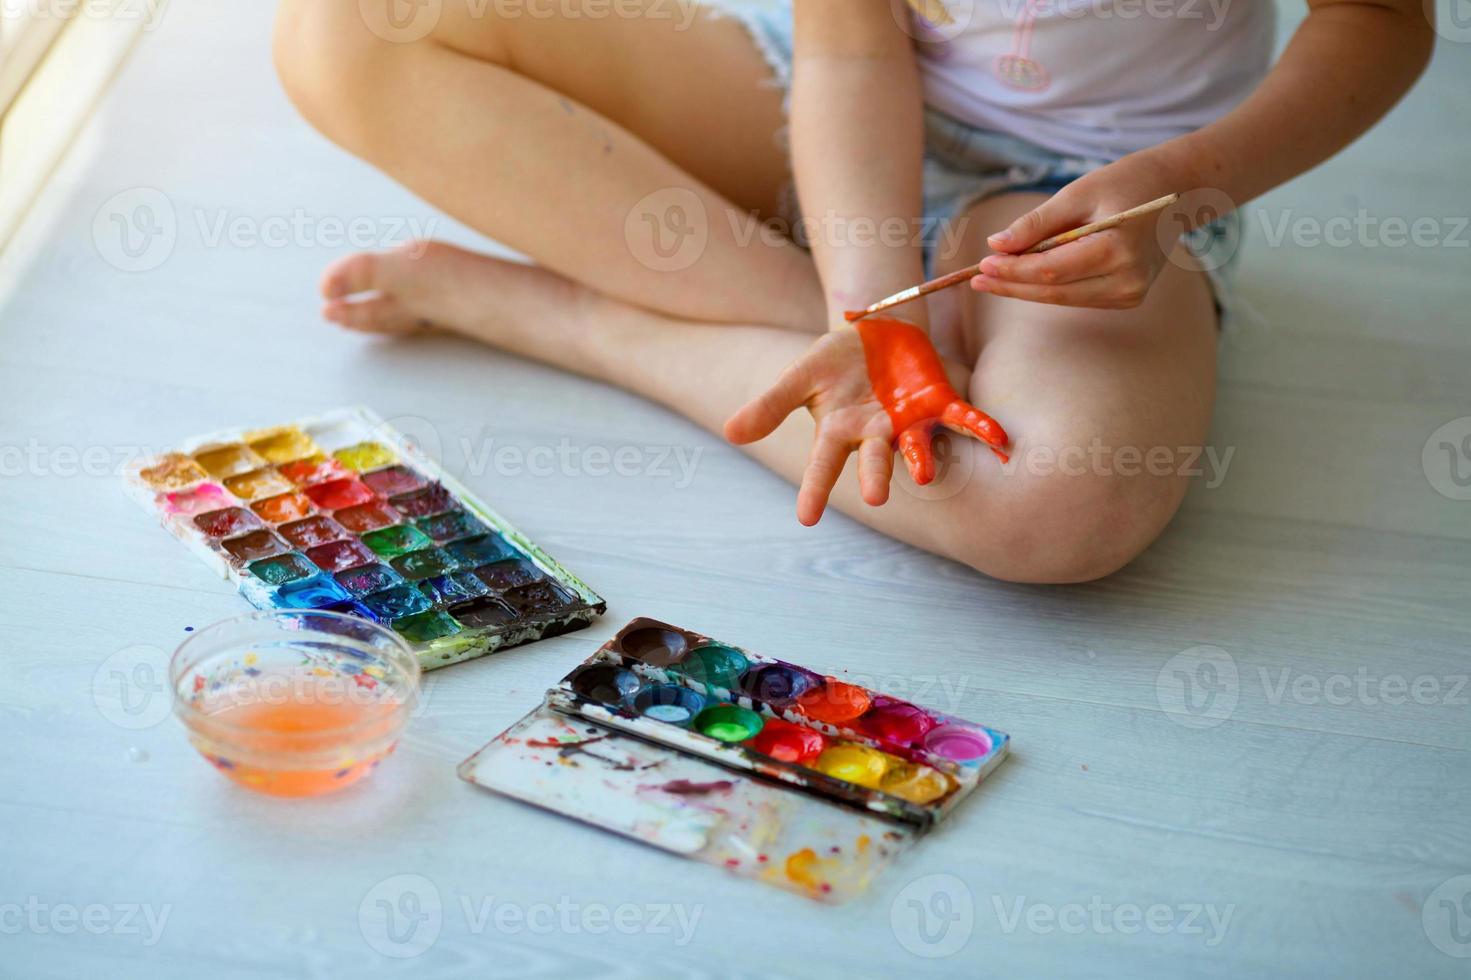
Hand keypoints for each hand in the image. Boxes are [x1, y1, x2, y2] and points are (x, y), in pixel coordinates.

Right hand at [724, 319, 1007, 525]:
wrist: (878, 335)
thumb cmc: (836, 361)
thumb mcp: (799, 376)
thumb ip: (769, 406)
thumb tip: (729, 433)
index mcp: (839, 431)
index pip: (822, 465)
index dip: (815, 490)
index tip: (806, 518)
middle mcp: (875, 434)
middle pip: (873, 460)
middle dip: (874, 476)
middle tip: (876, 498)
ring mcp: (908, 421)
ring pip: (915, 445)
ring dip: (922, 458)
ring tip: (923, 474)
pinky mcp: (937, 402)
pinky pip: (961, 418)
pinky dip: (979, 428)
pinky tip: (999, 439)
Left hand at [974, 153, 1185, 308]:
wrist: (1176, 191)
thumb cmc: (1125, 183)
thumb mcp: (1078, 193)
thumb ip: (1037, 223)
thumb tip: (997, 245)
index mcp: (1118, 250)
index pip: (1051, 270)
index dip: (1013, 271)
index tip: (982, 264)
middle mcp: (1127, 280)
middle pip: (1054, 292)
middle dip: (1013, 285)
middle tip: (978, 279)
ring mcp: (1130, 293)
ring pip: (1064, 298)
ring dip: (1026, 290)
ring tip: (994, 277)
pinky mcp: (1127, 297)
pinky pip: (1078, 296)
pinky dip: (1050, 288)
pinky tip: (1025, 278)